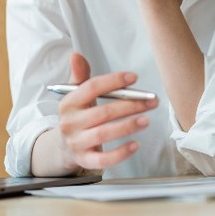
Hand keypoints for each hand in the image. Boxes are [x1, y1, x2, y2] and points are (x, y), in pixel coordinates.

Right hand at [56, 52, 157, 171]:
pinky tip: (136, 144)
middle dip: (130, 105)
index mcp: (68, 103)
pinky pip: (103, 159)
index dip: (114, 81)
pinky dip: (121, 153)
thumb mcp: (77, 96)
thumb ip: (81, 76)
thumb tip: (76, 55)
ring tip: (146, 120)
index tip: (134, 78)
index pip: (91, 88)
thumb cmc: (78, 117)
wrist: (63, 147)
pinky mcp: (84, 160)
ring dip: (128, 126)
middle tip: (150, 101)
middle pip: (103, 112)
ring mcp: (76, 143)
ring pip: (104, 134)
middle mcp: (70, 123)